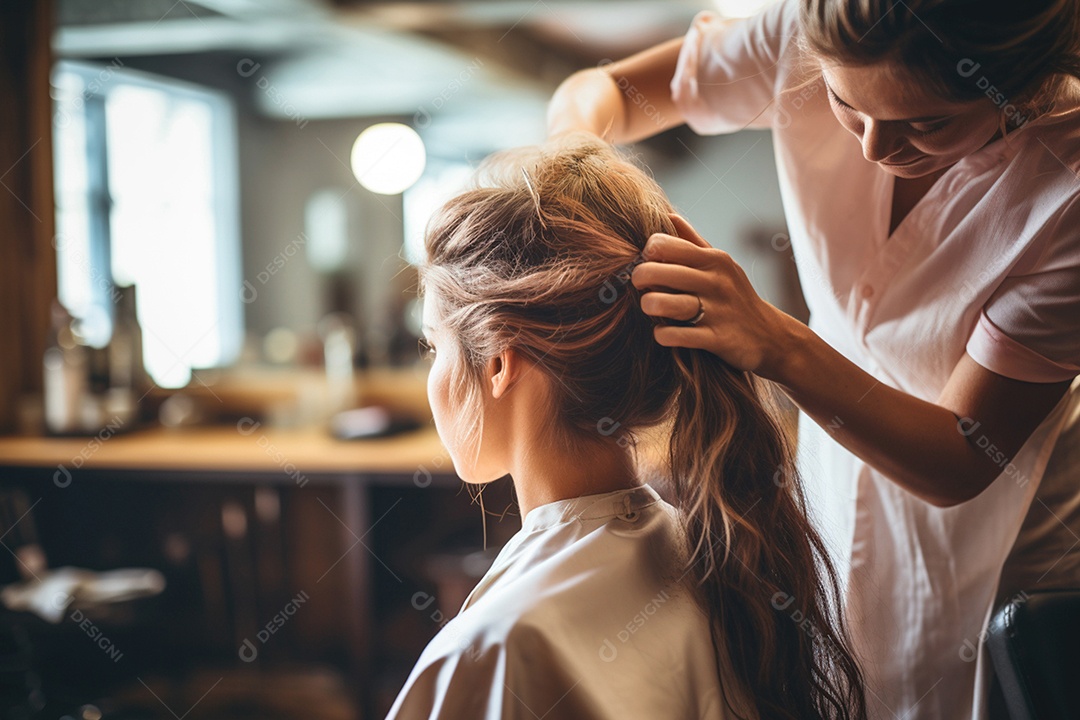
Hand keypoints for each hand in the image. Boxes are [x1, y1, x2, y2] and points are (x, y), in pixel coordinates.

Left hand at [630, 213, 798, 377]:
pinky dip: (663, 334)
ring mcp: (716, 311)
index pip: (664, 244)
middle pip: (658, 272)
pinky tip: (663, 332)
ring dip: (649, 306)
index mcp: (713, 259)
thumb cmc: (734, 294)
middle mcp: (715, 282)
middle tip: (640, 285)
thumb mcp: (720, 263)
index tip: (646, 262)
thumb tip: (669, 216)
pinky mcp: (716, 339)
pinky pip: (675, 335)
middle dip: (639, 278)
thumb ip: (692, 241)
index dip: (647, 252)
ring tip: (651, 307)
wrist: (768, 335)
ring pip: (664, 304)